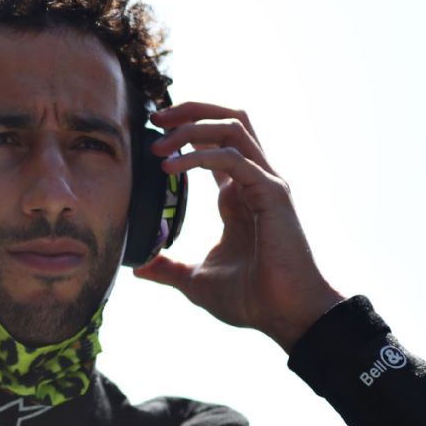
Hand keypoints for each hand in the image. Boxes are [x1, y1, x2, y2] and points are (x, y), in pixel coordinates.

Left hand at [133, 102, 342, 352]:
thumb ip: (169, 268)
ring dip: (193, 128)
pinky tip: (171, 168)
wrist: (286, 315)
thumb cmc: (252, 298)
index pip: (217, 144)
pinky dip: (200, 156)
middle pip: (230, 120)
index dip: (186, 130)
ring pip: (234, 128)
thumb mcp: (196, 280)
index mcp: (238, 195)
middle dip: (192, 111)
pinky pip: (234, 159)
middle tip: (156, 118)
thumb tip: (140, 268)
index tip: (152, 132)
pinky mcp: (272, 194)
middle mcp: (254, 180)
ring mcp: (266, 183)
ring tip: (159, 144)